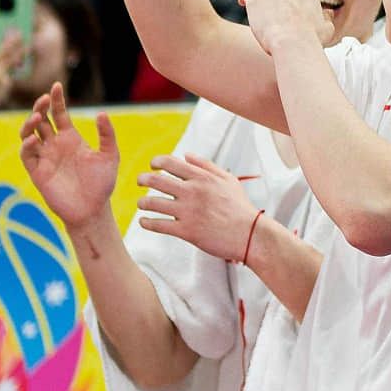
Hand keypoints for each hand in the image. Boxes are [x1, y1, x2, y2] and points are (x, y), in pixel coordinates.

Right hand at [17, 83, 119, 223]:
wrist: (93, 211)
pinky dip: (27, 145)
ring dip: (30, 123)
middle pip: (41, 119)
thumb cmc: (102, 184)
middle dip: (40, 106)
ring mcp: (44, 157)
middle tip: (44, 99)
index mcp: (70, 138)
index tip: (57, 86)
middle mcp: (54, 145)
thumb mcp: (110, 156)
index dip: (56, 99)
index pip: (59, 113)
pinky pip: (27, 155)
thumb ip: (107, 135)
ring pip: (29, 134)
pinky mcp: (37, 172)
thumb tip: (102, 113)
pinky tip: (34, 140)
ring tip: (38, 116)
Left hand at [136, 152, 261, 262]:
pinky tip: (143, 222)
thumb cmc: (240, 207)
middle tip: (139, 181)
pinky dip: (147, 222)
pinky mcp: (186, 232)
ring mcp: (188, 212)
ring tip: (141, 203)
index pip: (170, 163)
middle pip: (156, 180)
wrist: (250, 235)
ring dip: (142, 202)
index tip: (152, 166)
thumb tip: (186, 155)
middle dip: (142, 179)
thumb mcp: (228, 180)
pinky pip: (159, 225)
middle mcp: (192, 192)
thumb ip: (206, 165)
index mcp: (201, 178)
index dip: (156, 162)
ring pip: (153, 203)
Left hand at [238, 0, 330, 55]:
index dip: (299, 0)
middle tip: (280, 12)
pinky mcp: (256, 2)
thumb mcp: (327, 29)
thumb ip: (326, 19)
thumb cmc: (311, 39)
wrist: (293, 43)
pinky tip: (243, 1)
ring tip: (261, 6)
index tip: (297, 9)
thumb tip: (327, 14)